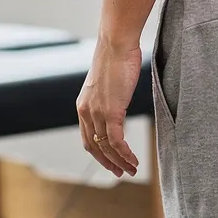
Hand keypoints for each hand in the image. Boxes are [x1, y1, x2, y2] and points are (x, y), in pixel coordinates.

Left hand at [76, 40, 142, 176]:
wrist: (116, 44)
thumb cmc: (116, 57)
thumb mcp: (108, 83)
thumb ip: (110, 97)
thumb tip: (119, 102)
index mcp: (83, 106)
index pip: (87, 138)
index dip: (99, 153)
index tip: (111, 162)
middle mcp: (86, 112)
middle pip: (94, 146)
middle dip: (108, 163)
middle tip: (121, 173)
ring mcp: (97, 113)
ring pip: (106, 147)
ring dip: (120, 161)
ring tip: (132, 170)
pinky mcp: (111, 112)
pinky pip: (117, 141)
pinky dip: (125, 154)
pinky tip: (134, 160)